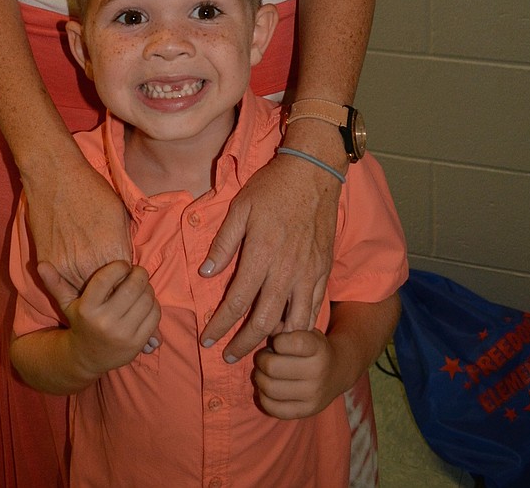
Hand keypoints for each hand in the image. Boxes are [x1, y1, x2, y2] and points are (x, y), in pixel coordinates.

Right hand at [24, 152, 132, 294]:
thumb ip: (123, 244)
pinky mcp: (48, 263)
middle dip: (110, 288)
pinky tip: (74, 265)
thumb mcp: (119, 214)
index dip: (125, 281)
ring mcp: (67, 266)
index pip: (125, 284)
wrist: (55, 176)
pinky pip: (63, 282)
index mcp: (112, 252)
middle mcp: (90, 264)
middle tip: (108, 278)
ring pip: (84, 291)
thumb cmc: (91, 189)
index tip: (124, 277)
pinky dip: (70, 277)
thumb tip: (125, 264)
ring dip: (89, 286)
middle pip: (106, 293)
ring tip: (91, 272)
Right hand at [38, 260, 161, 378]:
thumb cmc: (79, 323)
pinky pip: (154, 314)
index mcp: (87, 309)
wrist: (86, 359)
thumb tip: (41, 264)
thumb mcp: (66, 304)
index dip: (120, 266)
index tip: (121, 265)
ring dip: (147, 288)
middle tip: (135, 273)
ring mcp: (123, 334)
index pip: (108, 277)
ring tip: (139, 287)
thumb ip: (55, 283)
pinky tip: (144, 303)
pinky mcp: (137, 344)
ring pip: (146, 298)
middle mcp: (105, 322)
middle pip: (133, 286)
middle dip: (138, 274)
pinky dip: (153, 304)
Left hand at [199, 142, 340, 359]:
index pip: (237, 302)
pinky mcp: (323, 272)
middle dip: (243, 344)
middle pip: (263, 321)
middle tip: (228, 356)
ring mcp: (308, 274)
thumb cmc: (272, 188)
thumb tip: (205, 274)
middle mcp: (286, 271)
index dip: (220, 325)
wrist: (313, 173)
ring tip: (259, 352)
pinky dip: (300, 329)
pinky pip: (313, 310)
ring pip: (292, 324)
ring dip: (273, 342)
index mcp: (261, 255)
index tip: (208, 339)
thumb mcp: (240, 208)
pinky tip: (288, 334)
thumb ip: (223, 244)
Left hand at [254, 329, 338, 417]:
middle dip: (261, 359)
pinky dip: (263, 397)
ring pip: (269, 388)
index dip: (277, 341)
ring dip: (259, 378)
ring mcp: (313, 395)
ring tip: (264, 372)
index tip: (277, 342)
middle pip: (272, 367)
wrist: (337, 372)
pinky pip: (273, 408)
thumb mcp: (305, 331)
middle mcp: (318, 372)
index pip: (290, 343)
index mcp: (318, 348)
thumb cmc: (313, 348)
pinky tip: (267, 388)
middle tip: (264, 357)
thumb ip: (286, 328)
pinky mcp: (306, 411)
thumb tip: (268, 331)